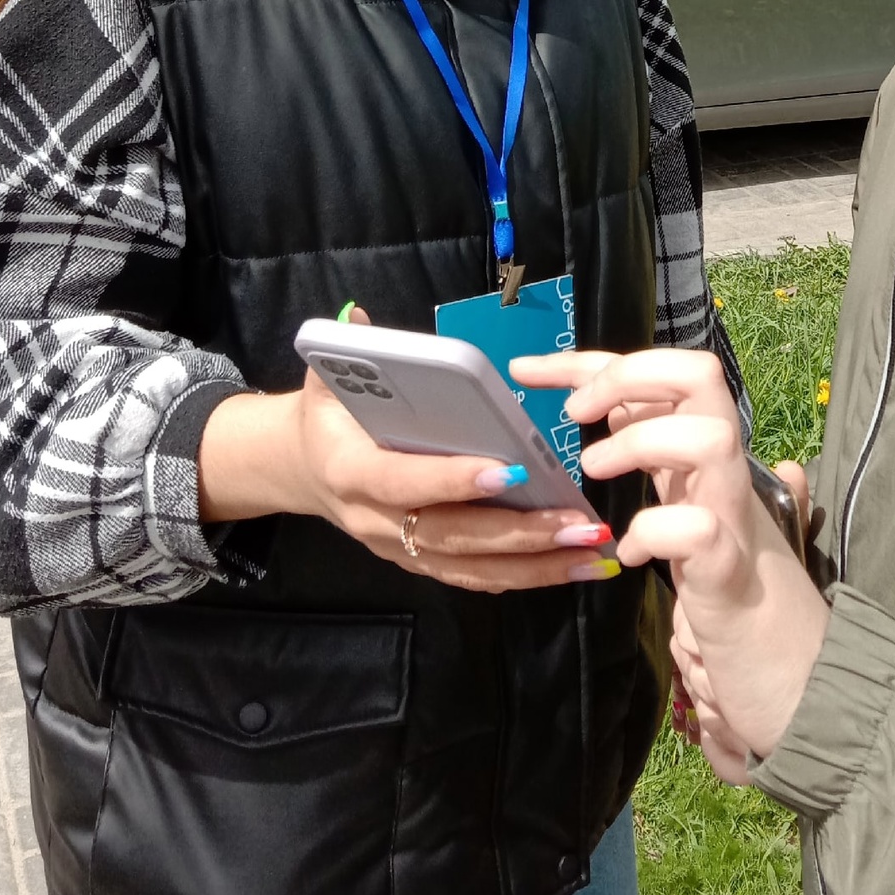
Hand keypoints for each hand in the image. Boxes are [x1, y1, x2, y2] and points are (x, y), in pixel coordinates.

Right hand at [198, 314, 617, 594]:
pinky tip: (570, 567)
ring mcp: (400, 550)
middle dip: (518, 532)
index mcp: (351, 473)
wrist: (302, 471)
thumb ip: (347, 350)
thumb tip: (357, 316)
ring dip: (535, 564)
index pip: (405, 482)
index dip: (453, 480)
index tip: (510, 472)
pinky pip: (474, 578)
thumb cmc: (328, 418)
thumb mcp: (325, 380)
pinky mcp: (421, 563)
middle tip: (577, 522)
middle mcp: (376, 523)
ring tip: (591, 551)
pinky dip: (523, 576)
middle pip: (451, 536)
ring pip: (471, 568)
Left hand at [510, 349, 828, 759]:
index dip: (588, 362)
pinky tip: (628, 555)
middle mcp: (723, 475)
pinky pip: (699, 529)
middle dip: (629, 373)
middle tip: (575, 412)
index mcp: (701, 458)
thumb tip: (617, 413)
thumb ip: (659, 463)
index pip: (655, 377)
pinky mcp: (731, 573)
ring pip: (709, 436)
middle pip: (699, 374)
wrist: (799, 679)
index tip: (528, 369)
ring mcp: (732, 518)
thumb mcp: (685, 511)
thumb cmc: (732, 598)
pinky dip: (654, 531)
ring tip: (595, 472)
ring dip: (642, 441)